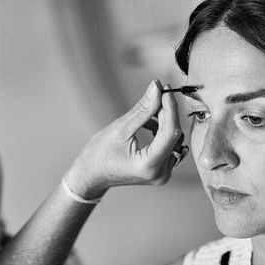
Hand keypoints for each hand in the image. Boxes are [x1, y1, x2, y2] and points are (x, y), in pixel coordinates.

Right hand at [63, 80, 183, 198]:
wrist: (91, 176)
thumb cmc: (99, 155)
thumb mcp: (120, 128)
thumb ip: (143, 109)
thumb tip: (157, 88)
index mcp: (149, 165)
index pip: (170, 132)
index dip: (170, 108)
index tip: (165, 89)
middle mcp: (161, 173)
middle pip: (174, 135)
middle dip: (167, 113)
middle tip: (156, 94)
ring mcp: (162, 174)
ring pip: (174, 139)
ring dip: (165, 121)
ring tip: (149, 111)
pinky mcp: (161, 170)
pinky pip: (170, 146)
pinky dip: (161, 131)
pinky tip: (149, 123)